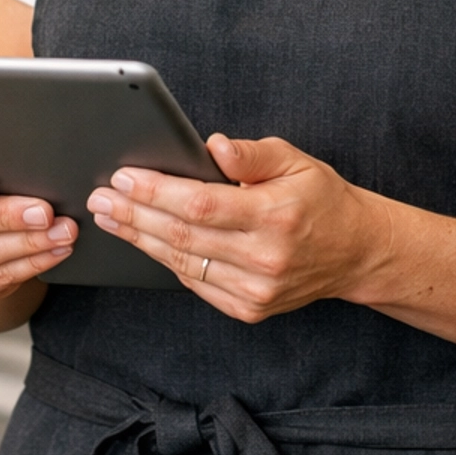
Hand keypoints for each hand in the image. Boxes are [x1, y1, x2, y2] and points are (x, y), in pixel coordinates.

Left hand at [86, 134, 386, 321]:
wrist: (355, 252)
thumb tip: (212, 145)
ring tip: (111, 218)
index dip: (156, 191)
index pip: (200, 205)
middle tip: (100, 199)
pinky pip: (196, 284)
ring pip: (183, 264)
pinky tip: (145, 241)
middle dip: (134, 214)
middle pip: (182, 237)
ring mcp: (256, 290)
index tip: (123, 177)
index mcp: (275, 215)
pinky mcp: (249, 309)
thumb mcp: (295, 161)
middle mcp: (264, 258)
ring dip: (140, 239)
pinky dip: (167, 261)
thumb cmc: (321, 200)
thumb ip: (251, 153)